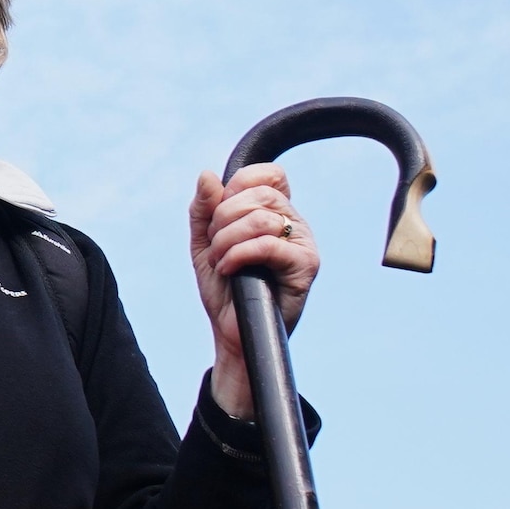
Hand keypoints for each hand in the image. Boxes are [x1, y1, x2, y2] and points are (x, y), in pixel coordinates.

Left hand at [188, 163, 319, 419]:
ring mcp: (303, 244)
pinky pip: (268, 244)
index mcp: (274, 213)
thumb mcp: (204, 244)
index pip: (269, 174)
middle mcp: (293, 224)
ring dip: (226, 240)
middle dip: (223, 219)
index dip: (240, 184)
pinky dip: (238, 255)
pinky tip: (229, 270)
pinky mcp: (305, 266)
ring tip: (220, 262)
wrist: (232, 333)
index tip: (220, 213)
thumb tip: (207, 175)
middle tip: (214, 247)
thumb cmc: (223, 289)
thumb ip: (204, 210)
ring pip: (261, 218)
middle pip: (259, 194)